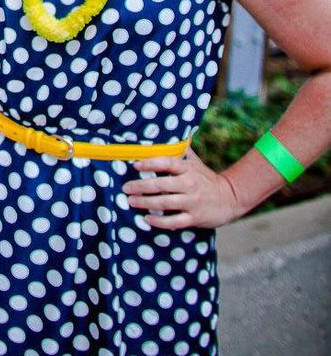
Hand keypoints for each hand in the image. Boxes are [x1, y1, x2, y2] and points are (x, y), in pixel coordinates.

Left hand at [123, 150, 241, 229]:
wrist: (229, 198)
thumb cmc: (205, 178)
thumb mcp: (195, 162)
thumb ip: (180, 151)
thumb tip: (164, 134)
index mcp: (188, 169)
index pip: (168, 163)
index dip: (151, 163)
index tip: (135, 165)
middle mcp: (190, 184)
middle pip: (161, 184)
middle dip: (141, 186)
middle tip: (126, 188)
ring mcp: (192, 202)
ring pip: (165, 202)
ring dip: (146, 202)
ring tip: (131, 201)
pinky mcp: (195, 218)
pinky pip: (174, 221)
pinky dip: (160, 221)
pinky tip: (147, 218)